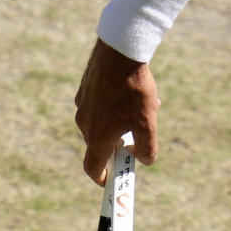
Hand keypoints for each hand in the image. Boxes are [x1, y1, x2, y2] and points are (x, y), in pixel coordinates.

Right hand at [74, 38, 159, 177]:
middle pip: (99, 144)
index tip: (111, 180)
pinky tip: (133, 94)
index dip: (102, 178)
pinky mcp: (86, 88)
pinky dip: (113, 107)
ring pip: (101, 122)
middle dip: (118, 145)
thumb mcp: (147, 122)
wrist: (120, 50)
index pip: (92, 167)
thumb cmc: (133, 89)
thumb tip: (146, 160)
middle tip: (139, 140)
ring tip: (143, 110)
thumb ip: (147, 147)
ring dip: (119, 123)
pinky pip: (99, 105)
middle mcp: (84, 122)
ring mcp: (83, 104)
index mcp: (97, 136)